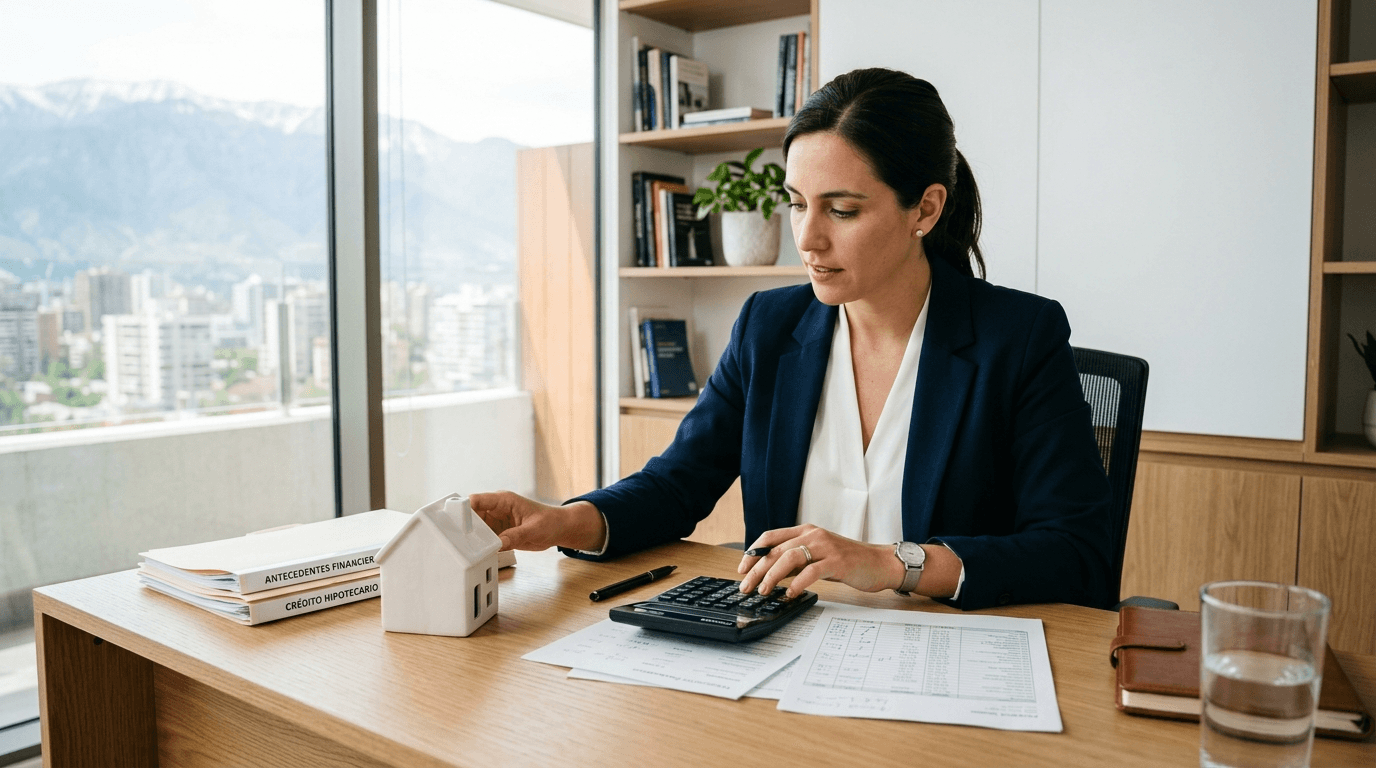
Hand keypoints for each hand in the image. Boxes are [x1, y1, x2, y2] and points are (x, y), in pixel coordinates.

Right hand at [468, 492, 606, 551]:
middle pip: (472, 516)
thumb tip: (498, 544)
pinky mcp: (499, 533)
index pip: (477, 500)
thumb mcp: (533, 529)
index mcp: (504, 500)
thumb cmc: (550, 521)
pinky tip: (479, 555)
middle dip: (465, 527)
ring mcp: (497, 522)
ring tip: (467, 551)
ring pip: (476, 530)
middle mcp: (497, 510)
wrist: (559, 529)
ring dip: (472, 539)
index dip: (464, 510)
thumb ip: (515, 536)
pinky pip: (485, 540)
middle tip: (460, 541)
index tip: (458, 523)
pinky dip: (481, 547)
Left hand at [736, 524, 904, 598]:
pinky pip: (811, 571)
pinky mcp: (838, 562)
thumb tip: (770, 573)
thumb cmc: (848, 562)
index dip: (753, 552)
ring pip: (790, 557)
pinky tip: (789, 594)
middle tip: (746, 586)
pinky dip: (797, 583)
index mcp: (805, 531)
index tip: (742, 568)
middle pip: (776, 549)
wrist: (879, 563)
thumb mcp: (817, 556)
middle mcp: (813, 535)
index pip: (770, 536)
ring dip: (772, 575)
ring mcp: (826, 547)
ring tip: (764, 590)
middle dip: (756, 569)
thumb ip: (796, 561)